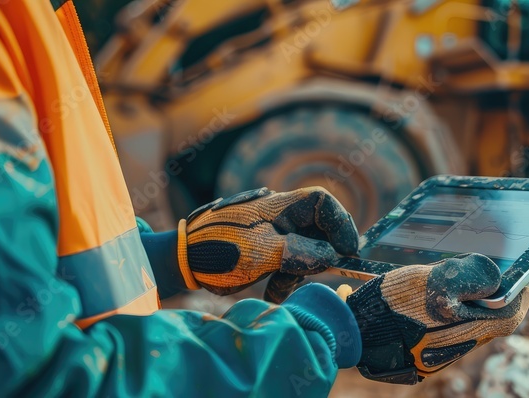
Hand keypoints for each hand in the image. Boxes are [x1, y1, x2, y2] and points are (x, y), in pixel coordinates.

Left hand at [177, 187, 357, 298]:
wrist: (180, 261)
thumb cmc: (217, 249)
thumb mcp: (262, 252)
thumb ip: (299, 252)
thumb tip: (332, 255)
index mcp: (280, 206)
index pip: (322, 203)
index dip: (340, 224)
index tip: (347, 250)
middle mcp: (280, 217)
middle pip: (318, 230)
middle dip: (319, 254)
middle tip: (314, 273)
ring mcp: (272, 236)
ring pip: (304, 251)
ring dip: (298, 273)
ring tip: (279, 288)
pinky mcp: (264, 254)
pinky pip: (286, 266)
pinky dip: (283, 281)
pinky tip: (271, 294)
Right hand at [344, 253, 528, 383]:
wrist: (352, 335)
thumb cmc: (393, 306)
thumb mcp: (433, 281)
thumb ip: (468, 277)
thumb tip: (496, 277)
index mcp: (467, 328)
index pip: (509, 315)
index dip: (519, 297)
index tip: (524, 282)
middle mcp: (456, 347)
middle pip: (488, 323)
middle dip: (491, 301)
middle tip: (489, 279)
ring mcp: (437, 353)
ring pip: (464, 328)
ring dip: (466, 308)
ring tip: (454, 285)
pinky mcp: (420, 355)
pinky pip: (442, 333)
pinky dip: (444, 316)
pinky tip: (429, 301)